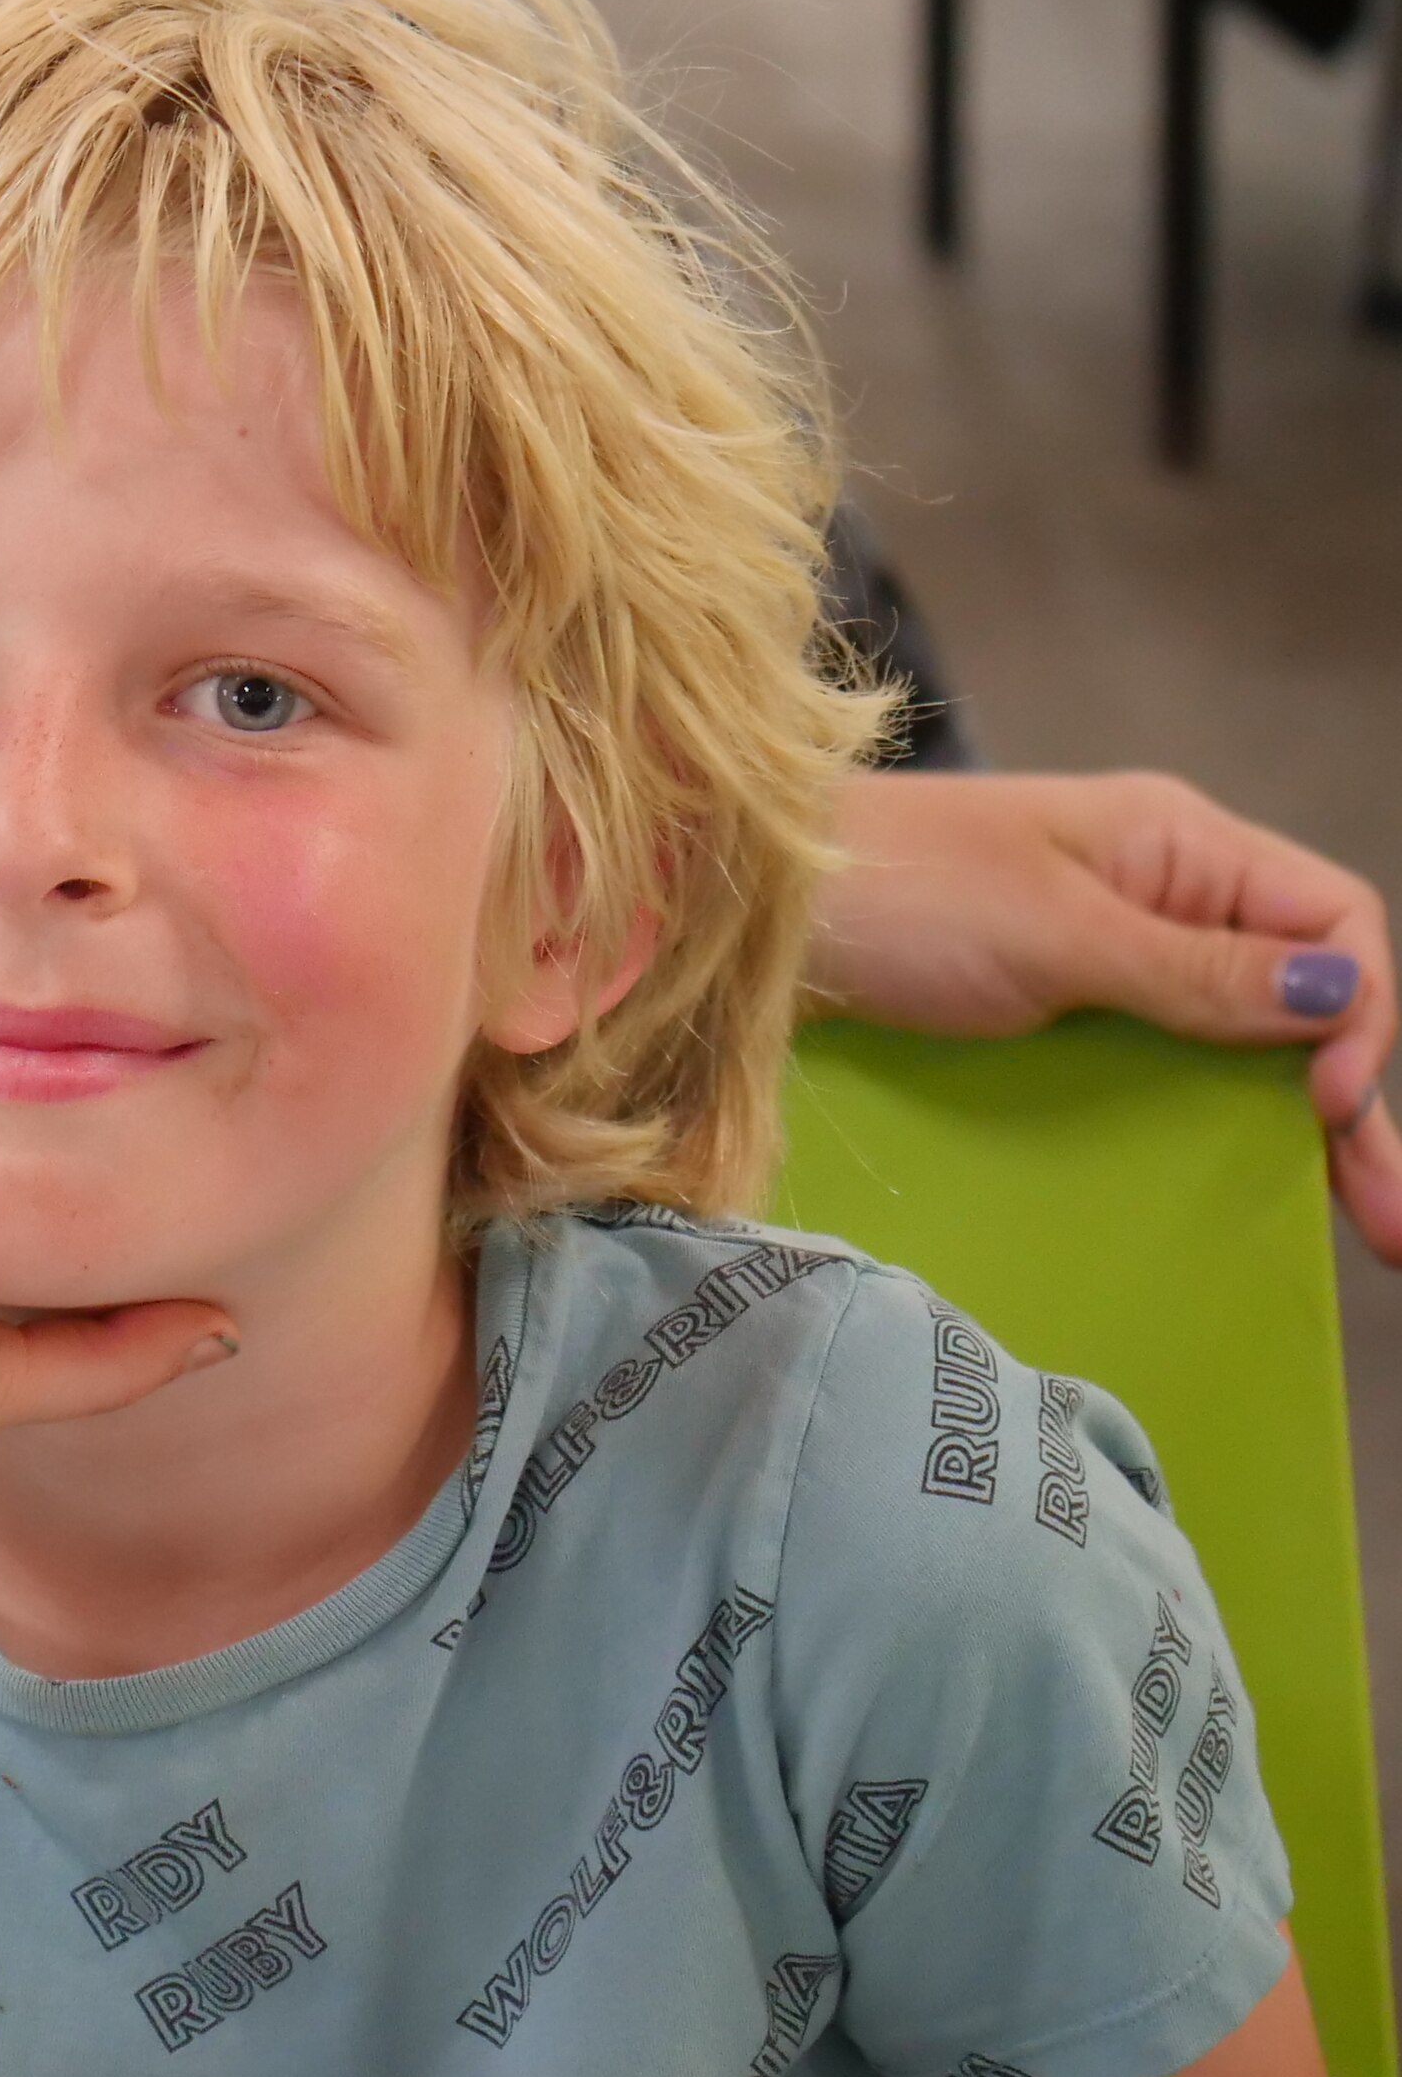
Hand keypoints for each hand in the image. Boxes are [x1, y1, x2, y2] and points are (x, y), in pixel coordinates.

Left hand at [814, 771, 1401, 1262]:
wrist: (738, 901)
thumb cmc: (889, 889)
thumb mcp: (1054, 931)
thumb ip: (1195, 971)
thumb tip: (1335, 997)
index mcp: (1178, 846)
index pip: (1332, 920)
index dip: (1354, 1011)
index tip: (1325, 1101)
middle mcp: (1161, 897)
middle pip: (1301, 1000)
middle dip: (1356, 1104)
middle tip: (1392, 1227)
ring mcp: (1105, 959)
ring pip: (1236, 1048)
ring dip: (1295, 1133)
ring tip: (1360, 1230)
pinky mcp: (1048, 1014)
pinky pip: (1155, 1070)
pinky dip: (1202, 1126)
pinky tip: (1235, 1193)